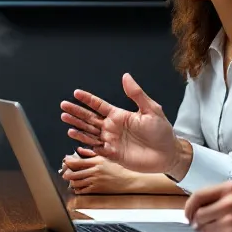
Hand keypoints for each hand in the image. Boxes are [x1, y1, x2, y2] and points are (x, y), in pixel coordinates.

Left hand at [59, 148, 140, 193]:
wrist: (127, 181)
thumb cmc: (117, 170)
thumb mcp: (105, 159)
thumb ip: (91, 154)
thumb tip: (79, 150)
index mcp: (97, 162)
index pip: (78, 162)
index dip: (69, 162)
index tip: (65, 162)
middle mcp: (95, 171)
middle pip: (75, 173)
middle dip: (67, 173)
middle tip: (64, 173)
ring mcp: (95, 181)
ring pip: (77, 182)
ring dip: (72, 182)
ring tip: (71, 181)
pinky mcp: (97, 189)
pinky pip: (83, 190)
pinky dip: (78, 190)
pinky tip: (78, 188)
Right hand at [60, 73, 178, 173]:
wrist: (168, 154)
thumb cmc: (162, 131)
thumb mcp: (151, 110)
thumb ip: (136, 94)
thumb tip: (126, 76)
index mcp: (120, 116)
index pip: (99, 105)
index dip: (88, 99)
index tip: (76, 93)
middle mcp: (112, 128)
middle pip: (90, 118)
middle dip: (76, 112)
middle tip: (64, 106)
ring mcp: (111, 141)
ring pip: (89, 132)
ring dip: (77, 125)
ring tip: (65, 119)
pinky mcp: (113, 154)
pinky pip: (95, 147)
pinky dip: (84, 142)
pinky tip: (75, 135)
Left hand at [183, 181, 231, 231]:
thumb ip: (223, 195)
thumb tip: (200, 206)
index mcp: (230, 188)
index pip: (197, 196)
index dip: (189, 208)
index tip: (189, 215)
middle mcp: (229, 204)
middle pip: (198, 216)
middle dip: (200, 223)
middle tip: (208, 226)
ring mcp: (231, 223)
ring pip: (205, 231)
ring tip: (224, 231)